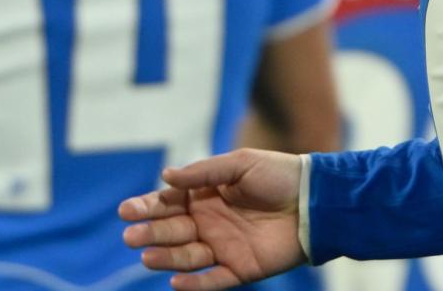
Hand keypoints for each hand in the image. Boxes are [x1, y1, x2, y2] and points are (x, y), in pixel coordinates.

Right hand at [120, 149, 308, 290]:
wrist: (316, 199)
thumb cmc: (279, 175)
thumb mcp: (241, 164)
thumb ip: (203, 172)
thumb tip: (165, 177)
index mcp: (205, 196)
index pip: (168, 204)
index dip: (147, 207)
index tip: (126, 210)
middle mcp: (209, 222)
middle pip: (171, 231)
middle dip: (150, 233)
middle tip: (131, 235)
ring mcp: (223, 247)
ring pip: (186, 256)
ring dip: (165, 257)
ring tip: (146, 255)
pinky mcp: (239, 268)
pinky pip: (211, 280)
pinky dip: (194, 284)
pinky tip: (175, 282)